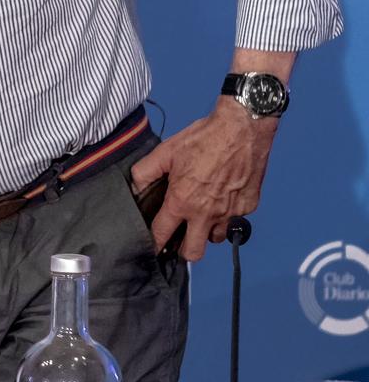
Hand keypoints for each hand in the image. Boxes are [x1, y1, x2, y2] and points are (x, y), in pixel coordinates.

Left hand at [128, 100, 278, 262]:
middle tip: (179, 237)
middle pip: (193, 253)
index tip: (151, 247)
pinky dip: (226, 215)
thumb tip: (134, 188)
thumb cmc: (204, 139)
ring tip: (200, 215)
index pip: (162, 235)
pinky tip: (221, 198)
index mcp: (182, 202)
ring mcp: (230, 212)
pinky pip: (234, 220)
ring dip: (206, 232)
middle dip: (183, 250)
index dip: (154, 243)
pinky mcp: (249, 206)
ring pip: (216, 238)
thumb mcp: (165, 152)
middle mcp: (207, 213)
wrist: (243, 128)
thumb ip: (145, 173)